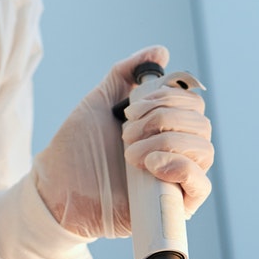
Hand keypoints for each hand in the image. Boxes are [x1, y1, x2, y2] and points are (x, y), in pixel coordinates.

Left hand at [32, 45, 213, 239]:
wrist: (54, 188)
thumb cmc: (75, 149)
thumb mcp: (99, 102)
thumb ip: (126, 73)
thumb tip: (161, 52)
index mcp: (163, 127)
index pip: (193, 104)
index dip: (168, 98)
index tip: (132, 107)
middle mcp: (175, 152)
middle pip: (202, 125)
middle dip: (162, 120)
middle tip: (126, 131)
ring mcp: (175, 179)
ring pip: (204, 150)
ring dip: (166, 142)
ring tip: (130, 153)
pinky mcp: (172, 207)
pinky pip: (201, 186)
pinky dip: (181, 167)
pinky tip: (152, 165)